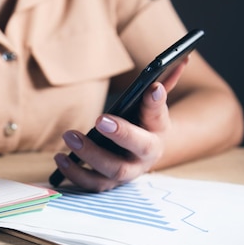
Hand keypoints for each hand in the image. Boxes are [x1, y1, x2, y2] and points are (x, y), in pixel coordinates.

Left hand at [53, 59, 187, 191]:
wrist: (140, 157)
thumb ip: (164, 83)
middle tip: (99, 119)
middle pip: (139, 148)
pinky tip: (60, 157)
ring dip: (90, 156)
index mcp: (159, 132)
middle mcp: (146, 156)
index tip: (151, 87)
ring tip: (70, 136)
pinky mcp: (108, 183)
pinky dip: (74, 173)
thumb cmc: (143, 125)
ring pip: (113, 172)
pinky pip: (92, 184)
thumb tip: (182, 59)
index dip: (156, 103)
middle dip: (121, 134)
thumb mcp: (153, 106)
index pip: (159, 116)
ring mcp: (127, 173)